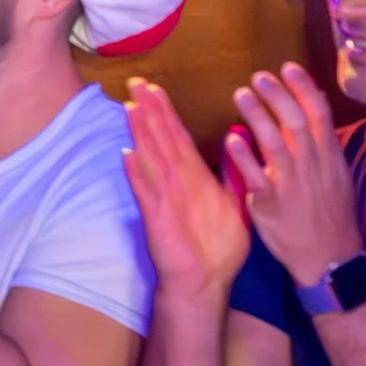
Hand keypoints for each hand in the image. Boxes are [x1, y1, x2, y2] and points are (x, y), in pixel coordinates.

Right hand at [122, 77, 250, 303]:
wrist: (206, 283)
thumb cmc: (217, 246)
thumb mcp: (234, 206)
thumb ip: (232, 177)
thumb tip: (237, 146)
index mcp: (193, 178)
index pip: (177, 137)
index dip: (165, 112)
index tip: (155, 88)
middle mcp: (175, 182)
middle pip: (160, 140)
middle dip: (149, 112)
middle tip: (136, 83)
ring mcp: (164, 199)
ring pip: (151, 159)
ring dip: (141, 135)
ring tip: (132, 109)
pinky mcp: (158, 219)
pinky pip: (146, 193)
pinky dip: (136, 175)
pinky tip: (127, 156)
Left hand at [223, 64, 362, 286]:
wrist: (329, 258)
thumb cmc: (330, 211)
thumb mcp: (336, 172)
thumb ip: (323, 137)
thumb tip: (314, 98)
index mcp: (328, 157)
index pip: (319, 114)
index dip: (304, 88)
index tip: (288, 67)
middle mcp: (311, 167)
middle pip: (295, 123)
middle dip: (278, 96)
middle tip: (259, 76)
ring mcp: (291, 185)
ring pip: (275, 145)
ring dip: (258, 117)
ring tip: (241, 95)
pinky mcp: (271, 205)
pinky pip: (256, 177)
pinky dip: (244, 157)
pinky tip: (231, 139)